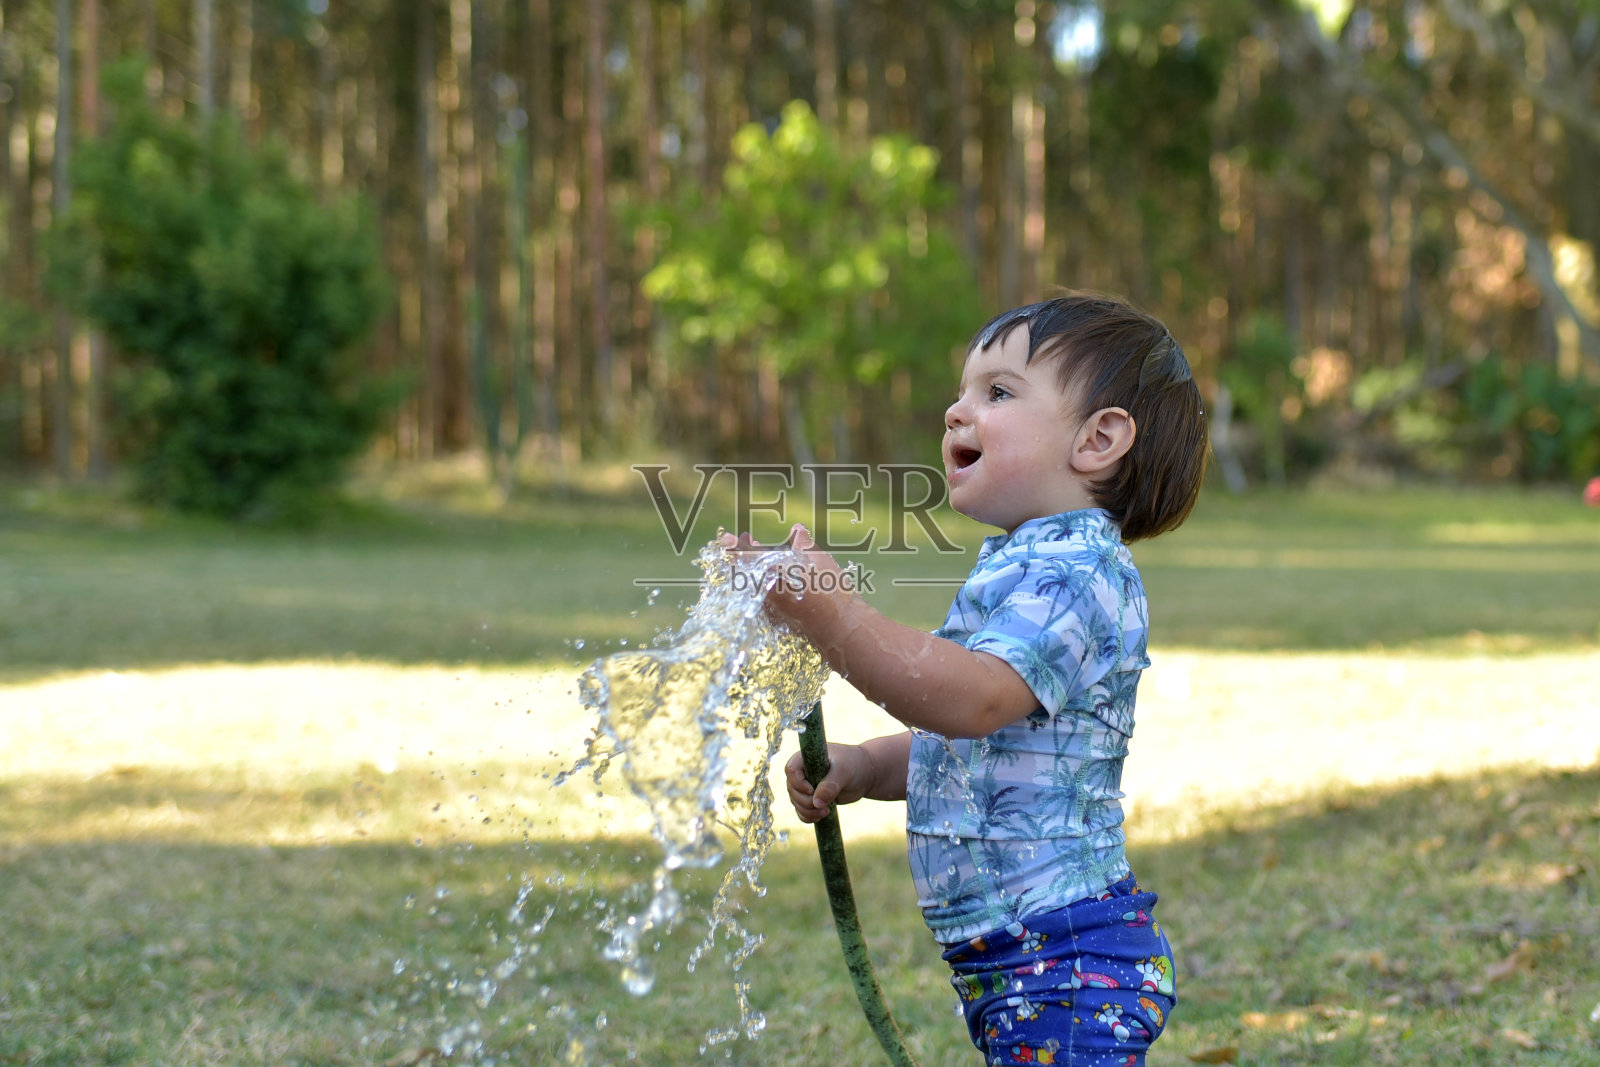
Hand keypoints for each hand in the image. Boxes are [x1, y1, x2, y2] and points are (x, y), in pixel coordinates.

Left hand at [722, 524, 849, 634]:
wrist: (839, 627)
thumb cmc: (829, 590)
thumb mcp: (819, 559)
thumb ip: (803, 542)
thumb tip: (796, 528)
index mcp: (772, 572)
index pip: (746, 555)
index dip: (735, 545)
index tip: (725, 538)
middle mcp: (765, 590)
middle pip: (747, 570)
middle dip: (745, 553)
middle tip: (748, 539)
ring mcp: (770, 606)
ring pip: (754, 583)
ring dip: (754, 566)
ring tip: (759, 552)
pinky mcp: (777, 617)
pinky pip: (762, 595)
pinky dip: (763, 581)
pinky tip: (773, 575)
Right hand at [784, 742, 874, 822]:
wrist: (865, 774)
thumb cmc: (854, 764)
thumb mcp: (844, 771)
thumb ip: (830, 785)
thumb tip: (816, 802)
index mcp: (807, 757)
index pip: (791, 770)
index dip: (798, 783)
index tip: (813, 790)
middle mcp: (803, 771)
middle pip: (792, 789)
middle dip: (805, 802)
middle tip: (823, 807)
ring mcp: (806, 785)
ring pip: (796, 802)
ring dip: (807, 811)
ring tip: (826, 812)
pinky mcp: (812, 798)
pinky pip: (802, 810)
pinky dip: (808, 816)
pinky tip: (821, 817)